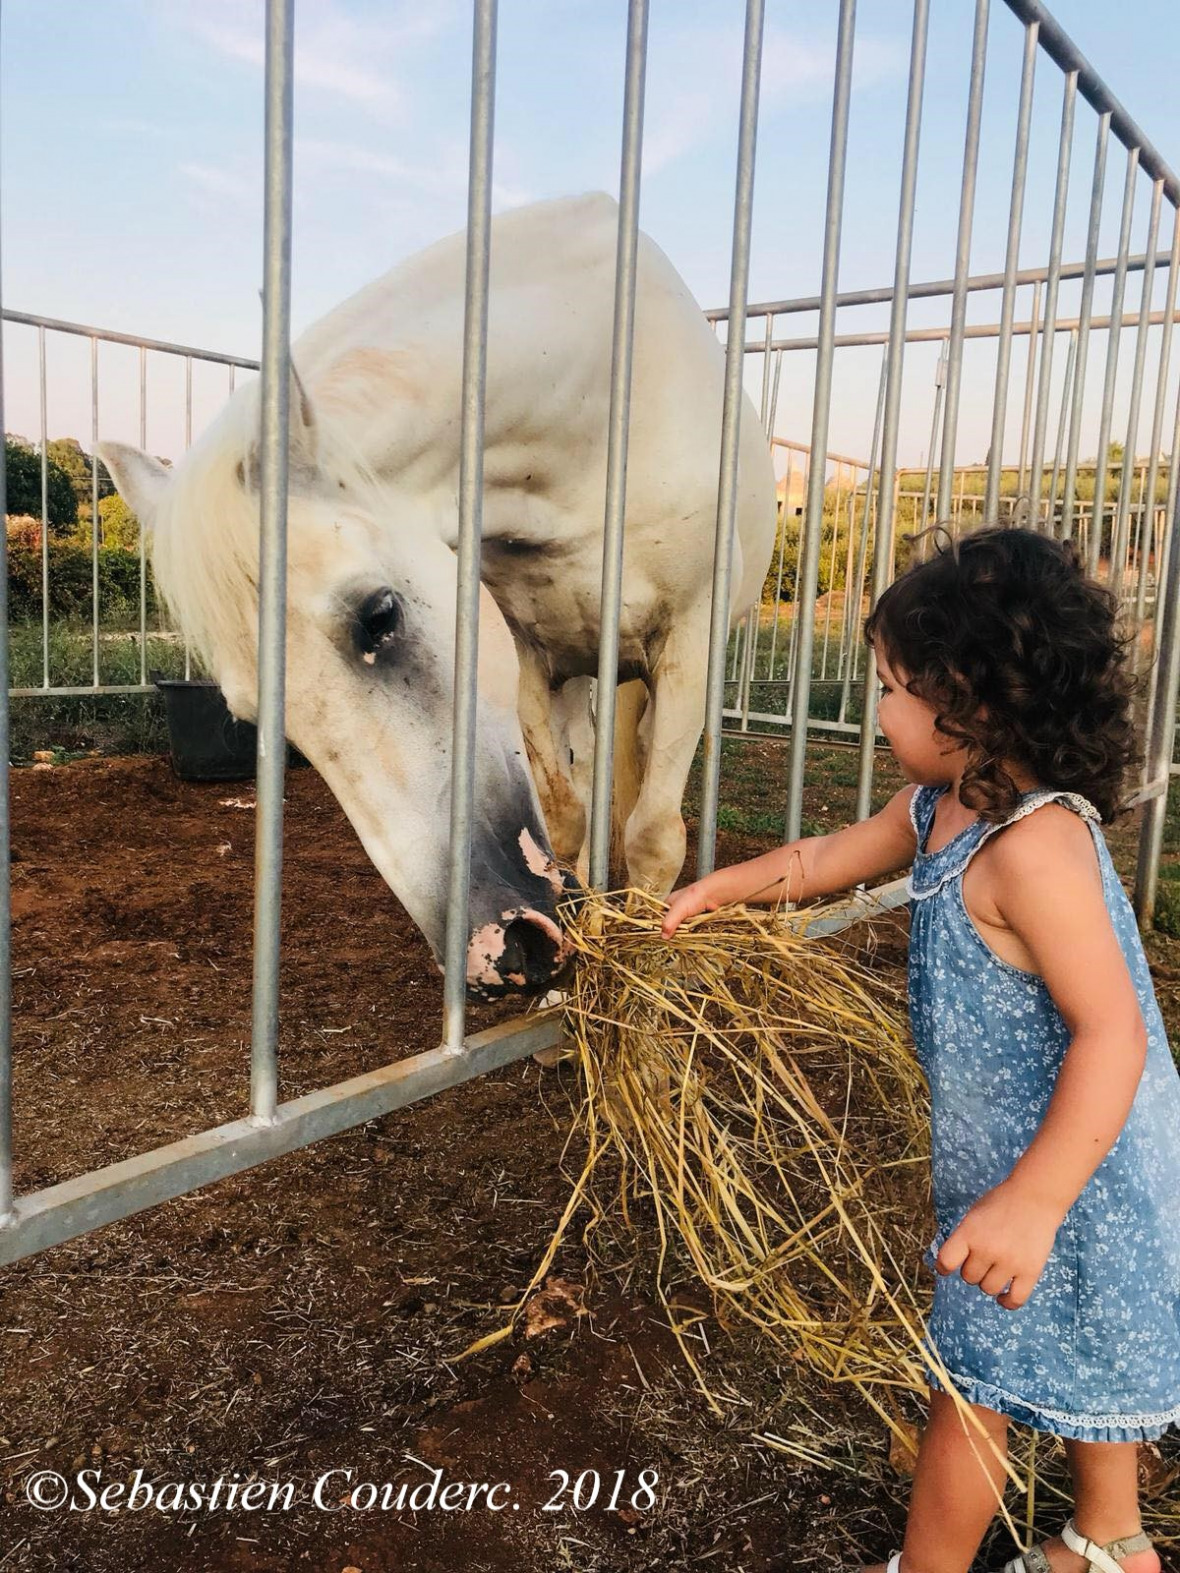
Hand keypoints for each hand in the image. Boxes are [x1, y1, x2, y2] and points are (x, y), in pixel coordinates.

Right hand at [661, 877, 727, 937]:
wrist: (714, 895)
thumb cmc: (695, 896)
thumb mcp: (678, 910)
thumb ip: (669, 923)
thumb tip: (663, 936)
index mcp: (669, 904)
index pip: (660, 918)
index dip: (660, 927)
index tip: (663, 936)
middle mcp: (677, 909)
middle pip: (671, 925)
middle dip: (674, 931)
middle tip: (676, 936)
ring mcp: (688, 915)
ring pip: (682, 929)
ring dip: (684, 933)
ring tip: (687, 934)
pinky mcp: (697, 920)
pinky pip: (691, 930)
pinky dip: (693, 932)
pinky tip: (694, 933)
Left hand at [935, 1180, 1064, 1310]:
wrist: (1035, 1196)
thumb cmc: (1001, 1204)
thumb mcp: (974, 1215)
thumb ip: (964, 1238)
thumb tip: (951, 1265)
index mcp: (969, 1233)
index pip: (946, 1261)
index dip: (944, 1267)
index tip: (947, 1268)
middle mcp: (987, 1249)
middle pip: (969, 1277)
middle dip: (973, 1270)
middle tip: (984, 1258)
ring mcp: (1010, 1262)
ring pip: (989, 1289)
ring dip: (989, 1283)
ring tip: (996, 1270)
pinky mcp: (1030, 1271)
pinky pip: (1015, 1299)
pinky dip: (1007, 1302)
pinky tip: (1004, 1297)